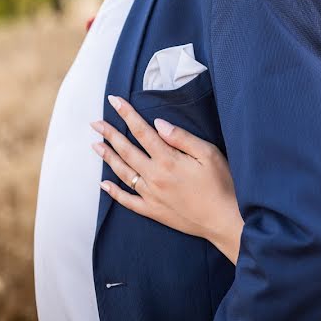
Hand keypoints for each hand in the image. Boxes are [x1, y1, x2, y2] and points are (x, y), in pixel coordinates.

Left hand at [90, 95, 243, 262]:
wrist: (224, 220)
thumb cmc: (222, 184)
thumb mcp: (209, 154)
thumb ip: (182, 138)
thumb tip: (158, 124)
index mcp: (168, 160)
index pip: (142, 132)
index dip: (127, 115)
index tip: (114, 101)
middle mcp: (154, 177)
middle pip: (126, 150)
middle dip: (110, 134)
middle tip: (95, 123)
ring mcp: (151, 195)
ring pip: (123, 173)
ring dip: (108, 157)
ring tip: (95, 145)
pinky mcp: (153, 211)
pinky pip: (127, 201)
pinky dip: (114, 192)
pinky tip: (104, 184)